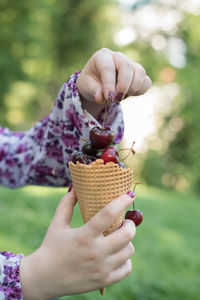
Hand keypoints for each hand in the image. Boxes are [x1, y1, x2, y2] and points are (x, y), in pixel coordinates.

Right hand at [20, 189, 135, 298]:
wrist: (43, 278)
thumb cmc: (51, 246)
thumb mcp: (57, 223)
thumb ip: (67, 203)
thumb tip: (76, 186)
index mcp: (84, 235)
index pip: (108, 214)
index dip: (122, 201)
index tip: (129, 194)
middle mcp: (95, 252)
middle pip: (127, 234)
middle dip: (130, 224)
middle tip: (125, 221)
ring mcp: (101, 268)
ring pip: (129, 250)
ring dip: (128, 241)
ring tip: (119, 237)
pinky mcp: (103, 281)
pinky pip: (127, 268)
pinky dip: (126, 260)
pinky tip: (117, 254)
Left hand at [77, 48, 151, 104]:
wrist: (97, 84)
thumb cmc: (91, 83)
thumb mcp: (87, 87)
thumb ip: (94, 92)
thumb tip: (100, 98)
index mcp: (102, 56)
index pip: (108, 68)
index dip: (109, 84)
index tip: (108, 98)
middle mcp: (118, 57)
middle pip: (127, 67)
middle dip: (123, 86)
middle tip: (116, 99)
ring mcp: (130, 64)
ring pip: (140, 73)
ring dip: (132, 89)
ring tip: (120, 97)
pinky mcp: (138, 74)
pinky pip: (146, 82)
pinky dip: (139, 91)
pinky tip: (128, 95)